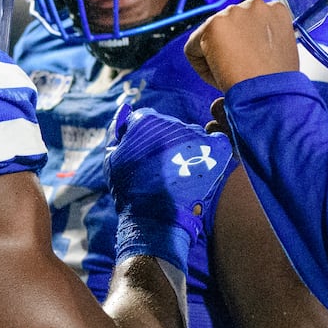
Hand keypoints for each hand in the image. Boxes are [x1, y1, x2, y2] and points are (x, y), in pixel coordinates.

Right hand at [105, 103, 233, 270]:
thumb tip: (126, 110)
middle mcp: (174, 123)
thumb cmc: (129, 188)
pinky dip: (210, 153)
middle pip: (169, 127)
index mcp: (147, 121)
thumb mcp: (112, 158)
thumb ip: (116, 131)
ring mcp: (196, 136)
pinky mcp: (214, 150)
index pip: (146, 119)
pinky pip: (214, 143)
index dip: (143, 137)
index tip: (144, 156)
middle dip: (165, 142)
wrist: (155, 216)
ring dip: (186, 148)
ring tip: (179, 173)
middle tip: (161, 167)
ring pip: (190, 135)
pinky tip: (199, 169)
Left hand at [185, 0, 299, 91]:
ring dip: (215, 57)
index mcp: (276, 10)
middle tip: (238, 71)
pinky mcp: (213, 25)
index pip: (247, 24)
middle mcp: (256, 5)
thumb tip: (248, 45)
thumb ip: (264, 39)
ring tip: (233, 74)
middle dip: (227, 49)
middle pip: (226, 28)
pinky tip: (221, 74)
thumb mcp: (280, 52)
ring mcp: (233, 12)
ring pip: (208, 37)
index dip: (245, 48)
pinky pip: (192, 48)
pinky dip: (201, 66)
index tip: (249, 63)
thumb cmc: (278, 83)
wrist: (271, 93)